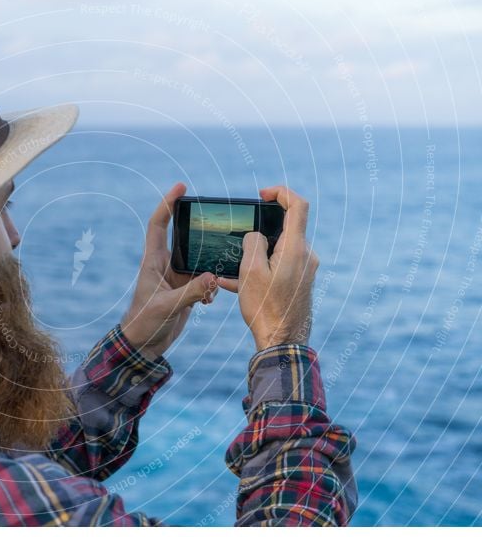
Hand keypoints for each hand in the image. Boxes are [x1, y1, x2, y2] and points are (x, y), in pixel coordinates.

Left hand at [121, 183, 218, 360]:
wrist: (143, 346)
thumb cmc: (145, 324)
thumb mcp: (167, 307)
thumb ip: (191, 292)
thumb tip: (212, 278)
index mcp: (153, 262)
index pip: (158, 225)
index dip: (167, 204)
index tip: (181, 187)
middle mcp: (164, 265)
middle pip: (184, 238)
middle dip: (200, 233)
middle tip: (218, 225)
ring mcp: (176, 278)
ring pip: (199, 262)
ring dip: (210, 268)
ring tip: (214, 280)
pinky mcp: (185, 291)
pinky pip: (203, 281)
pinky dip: (210, 288)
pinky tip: (208, 301)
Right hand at [217, 185, 317, 351]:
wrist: (282, 343)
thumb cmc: (266, 308)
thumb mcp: (250, 271)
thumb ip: (253, 243)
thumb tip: (257, 236)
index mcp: (295, 248)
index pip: (298, 206)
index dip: (281, 193)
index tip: (263, 194)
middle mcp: (305, 256)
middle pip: (284, 230)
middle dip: (259, 233)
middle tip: (237, 244)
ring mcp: (305, 270)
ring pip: (277, 251)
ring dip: (254, 257)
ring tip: (230, 271)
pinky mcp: (300, 283)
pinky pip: (278, 268)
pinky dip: (260, 271)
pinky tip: (235, 284)